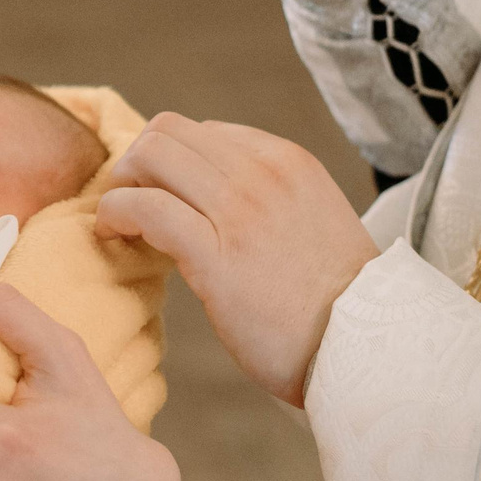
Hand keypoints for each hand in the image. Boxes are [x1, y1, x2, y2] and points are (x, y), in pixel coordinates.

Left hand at [94, 115, 377, 406]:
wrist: (366, 349)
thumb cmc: (337, 304)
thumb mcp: (313, 222)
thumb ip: (271, 200)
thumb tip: (215, 197)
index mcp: (288, 161)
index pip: (205, 131)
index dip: (172, 162)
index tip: (161, 196)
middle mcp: (263, 172)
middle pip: (168, 131)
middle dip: (137, 163)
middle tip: (129, 203)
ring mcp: (240, 209)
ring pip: (151, 155)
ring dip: (120, 185)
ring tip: (120, 221)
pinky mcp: (215, 254)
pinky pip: (144, 207)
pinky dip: (115, 214)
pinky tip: (115, 237)